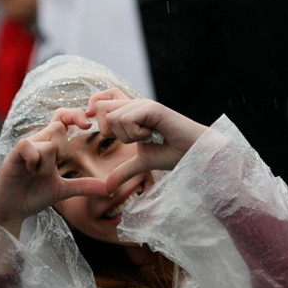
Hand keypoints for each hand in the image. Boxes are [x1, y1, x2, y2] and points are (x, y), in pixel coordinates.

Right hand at [0, 109, 106, 235]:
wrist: (10, 210)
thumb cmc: (32, 196)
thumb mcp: (63, 190)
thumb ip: (84, 185)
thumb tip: (109, 188)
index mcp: (49, 146)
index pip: (62, 118)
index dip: (75, 115)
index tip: (88, 125)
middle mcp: (37, 142)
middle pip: (58, 128)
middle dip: (62, 149)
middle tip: (51, 169)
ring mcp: (25, 148)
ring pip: (47, 141)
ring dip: (47, 163)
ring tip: (36, 174)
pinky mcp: (13, 155)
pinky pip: (28, 146)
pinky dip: (33, 160)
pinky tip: (28, 171)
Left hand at [87, 88, 207, 191]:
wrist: (194, 152)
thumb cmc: (172, 153)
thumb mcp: (141, 163)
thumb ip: (123, 171)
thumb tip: (107, 187)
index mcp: (130, 112)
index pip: (100, 99)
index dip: (92, 109)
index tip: (97, 127)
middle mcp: (135, 104)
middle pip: (100, 106)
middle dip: (107, 129)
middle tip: (129, 139)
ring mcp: (143, 105)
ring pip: (113, 117)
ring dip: (126, 135)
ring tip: (146, 138)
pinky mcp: (152, 108)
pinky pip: (127, 119)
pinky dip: (136, 134)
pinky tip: (151, 135)